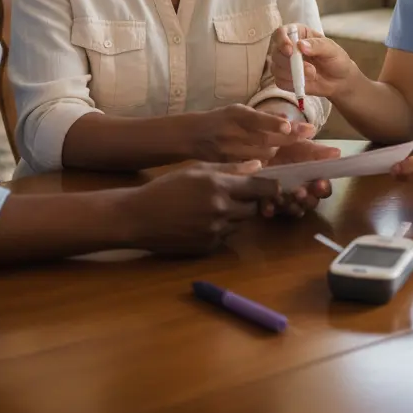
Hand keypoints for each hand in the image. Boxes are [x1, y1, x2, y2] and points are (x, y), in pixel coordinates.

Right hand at [124, 161, 279, 254]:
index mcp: (219, 186)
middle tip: (237, 195)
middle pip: (253, 208)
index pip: (260, 188)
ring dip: (235, 216)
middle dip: (250, 202)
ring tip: (213, 206)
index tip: (273, 186)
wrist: (139, 217)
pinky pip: (225, 236)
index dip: (270, 187)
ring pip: (240, 223)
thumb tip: (258, 165)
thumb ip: (229, 168)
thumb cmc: (167, 187)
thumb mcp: (196, 170)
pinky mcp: (209, 247)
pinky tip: (202, 221)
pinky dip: (221, 229)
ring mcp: (215, 231)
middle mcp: (221, 210)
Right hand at [187, 104, 314, 162]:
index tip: (290, 125)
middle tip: (311, 137)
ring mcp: (229, 152)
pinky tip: (271, 168)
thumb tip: (287, 118)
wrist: (190, 136)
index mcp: (236, 115)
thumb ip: (262, 116)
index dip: (273, 123)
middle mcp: (233, 133)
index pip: (257, 120)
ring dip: (279, 153)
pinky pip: (252, 169)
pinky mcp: (228, 166)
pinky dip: (265, 167)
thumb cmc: (219, 120)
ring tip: (285, 150)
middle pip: (266, 140)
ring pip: (263, 156)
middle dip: (290, 139)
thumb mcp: (237, 110)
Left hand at [258, 138, 339, 217]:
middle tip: (300, 192)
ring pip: (292, 209)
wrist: (261, 146)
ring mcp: (285, 199)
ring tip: (282, 196)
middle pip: (310, 203)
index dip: (323, 188)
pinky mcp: (267, 202)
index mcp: (312, 179)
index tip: (320, 183)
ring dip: (289, 205)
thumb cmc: (286, 147)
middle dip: (306, 199)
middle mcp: (302, 192)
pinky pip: (270, 211)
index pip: (323, 189)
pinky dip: (270, 209)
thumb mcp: (301, 145)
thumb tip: (338, 152)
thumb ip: (318, 151)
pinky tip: (268, 205)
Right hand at [268, 25, 353, 98]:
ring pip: (276, 68)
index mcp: (298, 33)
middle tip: (310, 69)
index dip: (282, 41)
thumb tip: (300, 45)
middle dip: (290, 63)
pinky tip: (304, 82)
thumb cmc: (336, 60)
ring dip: (293, 74)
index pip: (280, 33)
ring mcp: (284, 63)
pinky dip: (291, 83)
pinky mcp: (284, 78)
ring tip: (312, 75)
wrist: (339, 80)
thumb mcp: (331, 49)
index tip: (290, 50)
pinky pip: (279, 81)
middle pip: (276, 52)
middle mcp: (288, 47)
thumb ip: (317, 45)